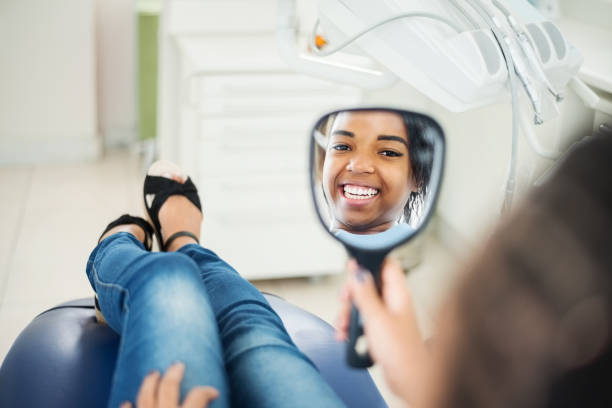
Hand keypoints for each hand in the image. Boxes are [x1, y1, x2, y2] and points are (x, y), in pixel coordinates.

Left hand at [120, 363, 218, 407]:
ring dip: (149, 383)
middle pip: (168, 387)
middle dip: (174, 373)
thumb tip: (215, 400)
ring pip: (145, 396)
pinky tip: (126, 402)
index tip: (214, 392)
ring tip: (153, 374)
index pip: (198, 396)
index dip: (208, 391)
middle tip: (178, 364)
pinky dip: (126, 407)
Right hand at [335, 258, 428, 403]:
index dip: (368, 261)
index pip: (385, 263)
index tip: (352, 267)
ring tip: (343, 325)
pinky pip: (362, 319)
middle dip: (352, 292)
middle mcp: (393, 300)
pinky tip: (346, 335)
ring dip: (348, 312)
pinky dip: (352, 325)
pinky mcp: (380, 329)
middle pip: (368, 283)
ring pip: (362, 302)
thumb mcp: (376, 318)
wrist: (409, 379)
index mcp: (398, 292)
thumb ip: (365, 293)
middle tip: (345, 301)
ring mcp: (387, 314)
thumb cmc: (402, 351)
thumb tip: (357, 272)